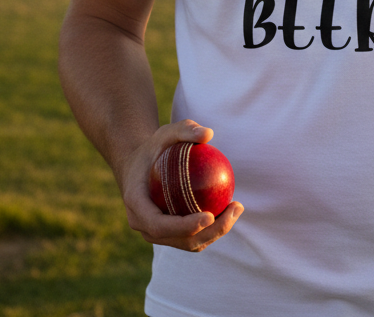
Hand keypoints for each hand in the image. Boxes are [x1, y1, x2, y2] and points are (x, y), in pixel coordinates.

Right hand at [118, 119, 243, 251]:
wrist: (139, 166)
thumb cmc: (154, 147)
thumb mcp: (165, 132)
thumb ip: (185, 129)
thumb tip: (208, 134)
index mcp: (136, 205)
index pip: (160, 226)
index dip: (184, 227)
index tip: (210, 215)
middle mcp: (143, 226)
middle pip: (179, 240)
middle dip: (210, 232)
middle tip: (234, 209)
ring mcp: (156, 234)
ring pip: (189, 244)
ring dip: (216, 232)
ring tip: (237, 208)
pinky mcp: (169, 235)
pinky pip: (193, 237)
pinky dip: (213, 228)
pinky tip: (230, 208)